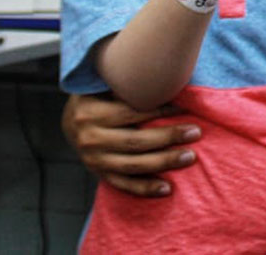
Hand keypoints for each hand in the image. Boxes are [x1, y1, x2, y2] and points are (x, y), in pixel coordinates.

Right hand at [61, 93, 200, 196]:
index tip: (185, 108)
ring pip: (133, 165)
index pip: (131, 113)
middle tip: (195, 132)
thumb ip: (125, 84)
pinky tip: (167, 189)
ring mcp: (94, 160)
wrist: (69, 122)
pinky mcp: (99, 175)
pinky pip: (124, 185)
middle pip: (135, 141)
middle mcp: (90, 139)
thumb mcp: (103, 85)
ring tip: (189, 157)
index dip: (160, 111)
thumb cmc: (97, 97)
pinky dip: (145, 188)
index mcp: (91, 113)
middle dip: (168, 137)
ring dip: (164, 162)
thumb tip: (163, 76)